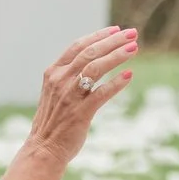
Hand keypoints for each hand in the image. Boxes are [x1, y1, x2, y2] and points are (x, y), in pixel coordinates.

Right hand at [19, 26, 137, 163]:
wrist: (44, 149)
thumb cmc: (53, 121)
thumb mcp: (55, 92)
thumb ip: (69, 77)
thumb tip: (91, 63)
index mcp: (53, 73)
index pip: (78, 46)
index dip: (98, 36)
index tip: (116, 30)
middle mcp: (60, 80)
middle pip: (90, 53)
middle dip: (113, 41)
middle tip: (133, 34)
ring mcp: (70, 96)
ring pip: (96, 68)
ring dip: (117, 55)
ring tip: (134, 48)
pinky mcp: (80, 112)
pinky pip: (102, 93)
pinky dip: (117, 82)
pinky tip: (129, 75)